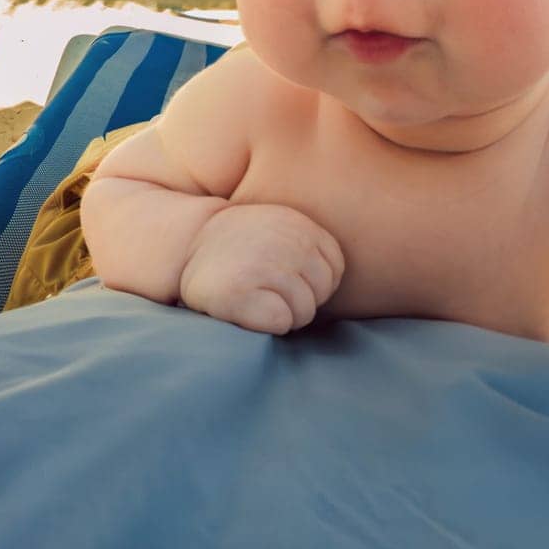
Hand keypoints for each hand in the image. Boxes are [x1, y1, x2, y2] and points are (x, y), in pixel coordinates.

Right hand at [178, 203, 344, 334]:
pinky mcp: (241, 293)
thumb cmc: (241, 248)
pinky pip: (281, 322)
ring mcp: (263, 266)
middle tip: (266, 288)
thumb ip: (309, 247)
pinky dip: (266, 323)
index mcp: (299, 225)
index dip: (312, 281)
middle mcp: (286, 242)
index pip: (334, 270)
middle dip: (300, 300)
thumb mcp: (280, 230)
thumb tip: (361, 284)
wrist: (187, 244)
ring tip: (255, 296)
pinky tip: (246, 307)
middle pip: (321, 293)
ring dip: (283, 313)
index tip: (284, 276)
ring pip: (303, 312)